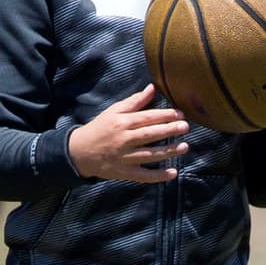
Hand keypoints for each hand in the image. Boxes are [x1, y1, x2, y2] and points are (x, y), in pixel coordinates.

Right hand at [67, 84, 189, 181]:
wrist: (79, 152)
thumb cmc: (99, 128)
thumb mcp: (113, 111)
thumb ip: (134, 101)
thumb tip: (152, 88)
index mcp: (122, 123)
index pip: (147, 118)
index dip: (165, 115)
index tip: (180, 114)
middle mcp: (124, 140)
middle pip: (150, 135)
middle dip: (169, 130)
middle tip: (185, 126)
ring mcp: (125, 158)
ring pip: (150, 155)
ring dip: (168, 151)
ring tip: (184, 147)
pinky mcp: (125, 172)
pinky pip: (144, 176)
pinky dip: (158, 176)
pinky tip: (173, 173)